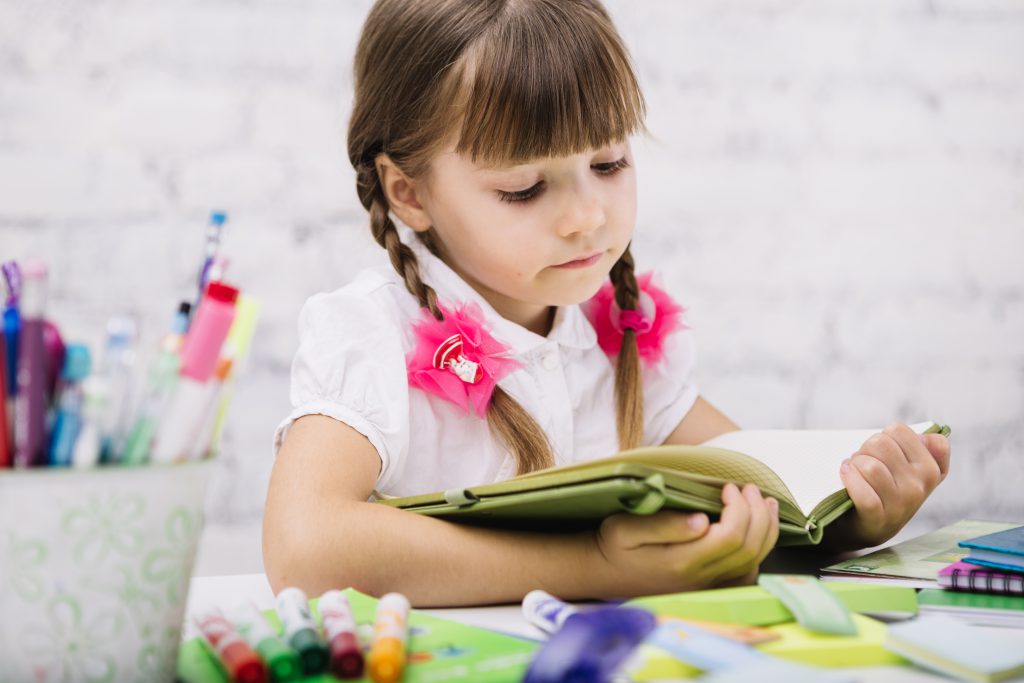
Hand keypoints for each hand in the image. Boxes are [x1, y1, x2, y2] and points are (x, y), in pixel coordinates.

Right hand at [593, 483, 779, 595]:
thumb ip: (664, 525)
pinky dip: (760, 549)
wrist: (606, 573)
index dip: (738, 508)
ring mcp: (707, 585)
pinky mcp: (709, 587)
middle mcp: (700, 578)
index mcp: (682, 561)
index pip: (730, 536)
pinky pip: (746, 573)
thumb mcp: (626, 529)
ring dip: (765, 529)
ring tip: (764, 503)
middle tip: (748, 488)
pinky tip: (757, 530)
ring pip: (753, 561)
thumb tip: (701, 521)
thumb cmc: (615, 547)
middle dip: (757, 513)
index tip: (727, 487)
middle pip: (749, 548)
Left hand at [835, 422, 950, 548]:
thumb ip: (924, 449)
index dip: (885, 436)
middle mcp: (921, 485)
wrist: (867, 529)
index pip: (899, 431)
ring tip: (855, 472)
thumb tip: (928, 436)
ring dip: (855, 464)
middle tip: (864, 462)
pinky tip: (847, 476)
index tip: (885, 452)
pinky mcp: (878, 516)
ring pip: (870, 465)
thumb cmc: (886, 491)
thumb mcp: (912, 471)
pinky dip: (849, 479)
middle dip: (866, 449)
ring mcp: (901, 502)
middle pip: (880, 443)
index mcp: (932, 469)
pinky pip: (861, 489)